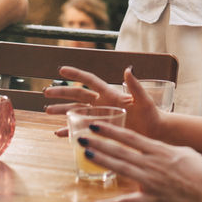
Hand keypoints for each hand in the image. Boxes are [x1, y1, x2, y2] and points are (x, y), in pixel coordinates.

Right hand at [44, 67, 163, 138]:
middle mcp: (102, 103)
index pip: (90, 81)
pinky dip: (70, 131)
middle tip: (46, 92)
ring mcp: (100, 116)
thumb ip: (135, 85)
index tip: (61, 70)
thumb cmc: (152, 115)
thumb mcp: (143, 100)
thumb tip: (128, 69)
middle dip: (62, 93)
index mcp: (111, 94)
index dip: (76, 75)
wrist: (155, 132)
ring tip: (47, 110)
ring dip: (62, 111)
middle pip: (78, 96)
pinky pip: (81, 129)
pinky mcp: (101, 129)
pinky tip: (59, 133)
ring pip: (76, 111)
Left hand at [79, 122, 201, 201]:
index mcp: (159, 150)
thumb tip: (155, 147)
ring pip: (120, 169)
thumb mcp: (186, 152)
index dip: (111, 130)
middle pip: (120, 150)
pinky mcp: (151, 201)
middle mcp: (151, 163)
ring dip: (102, 161)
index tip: (96, 124)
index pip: (130, 137)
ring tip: (87, 154)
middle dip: (99, 143)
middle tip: (82, 137)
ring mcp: (150, 182)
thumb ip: (167, 149)